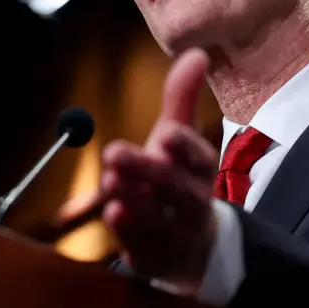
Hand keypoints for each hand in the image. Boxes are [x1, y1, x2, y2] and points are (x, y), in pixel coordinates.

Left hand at [100, 48, 219, 286]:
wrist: (190, 244)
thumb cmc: (179, 178)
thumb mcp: (179, 138)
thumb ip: (182, 98)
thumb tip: (196, 53)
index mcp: (200, 170)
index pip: (199, 157)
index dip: (185, 146)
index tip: (166, 133)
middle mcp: (191, 200)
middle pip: (175, 187)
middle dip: (146, 170)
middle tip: (114, 152)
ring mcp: (173, 230)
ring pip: (157, 216)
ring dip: (134, 199)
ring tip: (109, 182)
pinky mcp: (154, 254)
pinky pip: (142, 245)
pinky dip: (128, 232)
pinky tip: (114, 215)